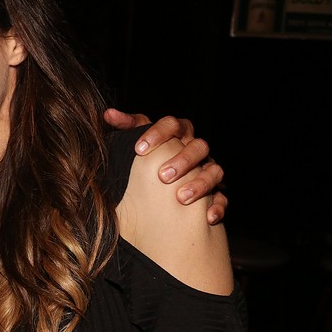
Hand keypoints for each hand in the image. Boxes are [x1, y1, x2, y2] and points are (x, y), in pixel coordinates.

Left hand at [104, 108, 226, 224]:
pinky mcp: (216, 192)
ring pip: (214, 171)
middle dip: (182, 160)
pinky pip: (223, 198)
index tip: (138, 149)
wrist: (163, 188)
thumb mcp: (138, 143)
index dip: (158, 134)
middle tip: (162, 176)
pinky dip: (218, 206)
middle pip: (198, 146)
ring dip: (200, 184)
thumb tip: (108, 114)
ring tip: (181, 198)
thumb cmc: (149, 160)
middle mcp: (195, 150)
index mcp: (178, 134)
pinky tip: (208, 217)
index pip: (172, 125)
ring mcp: (208, 170)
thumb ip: (126, 128)